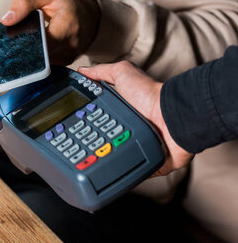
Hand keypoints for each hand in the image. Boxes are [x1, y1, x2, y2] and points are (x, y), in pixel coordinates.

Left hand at [0, 0, 100, 64]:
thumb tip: (6, 20)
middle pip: (32, 57)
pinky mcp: (59, 64)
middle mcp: (68, 47)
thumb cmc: (66, 1)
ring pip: (32, 62)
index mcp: (67, 27)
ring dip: (9, 56)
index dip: (15, 44)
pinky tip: (3, 51)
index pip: (39, 43)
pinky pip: (37, 63)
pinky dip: (20, 56)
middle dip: (5, 54)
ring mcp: (64, 59)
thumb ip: (25, 1)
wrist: (89, 15)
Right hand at [78, 61, 193, 176]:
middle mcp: (129, 127)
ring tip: (85, 158)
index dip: (84, 118)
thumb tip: (83, 70)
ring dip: (101, 156)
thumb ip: (103, 71)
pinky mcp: (144, 161)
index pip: (98, 115)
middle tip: (74, 142)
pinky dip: (118, 172)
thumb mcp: (123, 73)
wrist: (172, 118)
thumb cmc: (151, 94)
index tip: (70, 121)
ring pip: (112, 154)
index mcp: (122, 109)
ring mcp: (136, 144)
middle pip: (102, 135)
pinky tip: (103, 169)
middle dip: (89, 140)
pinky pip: (127, 170)